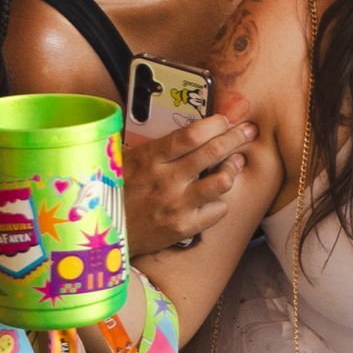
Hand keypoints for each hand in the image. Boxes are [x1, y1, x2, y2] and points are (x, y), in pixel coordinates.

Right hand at [121, 99, 257, 254]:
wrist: (104, 234)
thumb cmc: (114, 192)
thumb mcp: (124, 160)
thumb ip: (153, 145)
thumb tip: (186, 126)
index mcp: (149, 159)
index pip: (190, 135)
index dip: (214, 124)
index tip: (226, 119)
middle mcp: (166, 181)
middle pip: (212, 152)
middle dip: (236, 137)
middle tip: (248, 131)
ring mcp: (177, 205)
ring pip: (222, 181)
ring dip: (234, 168)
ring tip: (236, 162)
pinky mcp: (184, 227)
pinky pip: (218, 210)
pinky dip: (221, 201)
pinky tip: (216, 195)